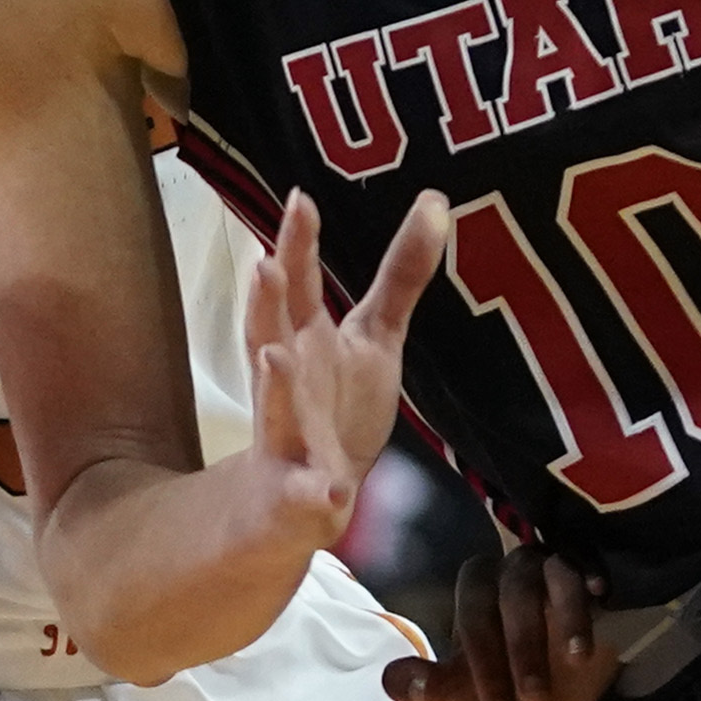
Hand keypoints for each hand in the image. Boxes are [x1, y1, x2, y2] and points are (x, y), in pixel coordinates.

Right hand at [240, 190, 450, 551]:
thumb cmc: (335, 405)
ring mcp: (287, 436)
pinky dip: (312, 494)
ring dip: (273, 382)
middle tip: (265, 264)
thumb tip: (435, 201)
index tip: (299, 198)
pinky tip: (330, 494)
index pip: (298, 284)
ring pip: (274, 407)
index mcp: (305, 338)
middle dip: (266, 301)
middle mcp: (288, 379)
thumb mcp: (374, 337)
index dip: (297, 244)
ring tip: (272, 355)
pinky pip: (302, 494)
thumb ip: (399, 276)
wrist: (300, 502)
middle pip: (271, 333)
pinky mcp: (298, 493)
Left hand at [385, 544, 619, 700]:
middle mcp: (511, 570)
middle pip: (510, 591)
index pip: (472, 614)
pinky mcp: (590, 573)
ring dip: (563, 618)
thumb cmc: (517, 681)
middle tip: (534, 697)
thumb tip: (389, 680)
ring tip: (575, 661)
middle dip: (521, 647)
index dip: (482, 663)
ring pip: (552, 574)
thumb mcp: (475, 695)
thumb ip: (435, 688)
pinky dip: (590, 584)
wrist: (575, 683)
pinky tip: (600, 600)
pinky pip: (589, 568)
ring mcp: (553, 566)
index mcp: (477, 592)